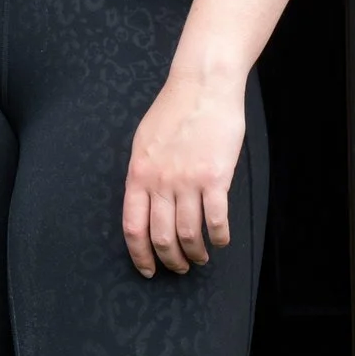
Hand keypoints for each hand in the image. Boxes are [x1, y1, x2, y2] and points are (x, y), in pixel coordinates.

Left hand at [121, 63, 247, 278]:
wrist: (202, 86)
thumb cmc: (174, 111)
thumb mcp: (144, 142)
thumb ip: (144, 174)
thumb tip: (144, 203)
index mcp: (138, 174)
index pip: (133, 227)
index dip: (140, 254)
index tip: (148, 269)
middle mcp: (160, 182)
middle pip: (161, 237)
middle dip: (170, 260)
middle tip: (179, 267)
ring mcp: (188, 181)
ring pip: (189, 234)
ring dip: (196, 253)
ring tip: (201, 256)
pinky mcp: (215, 177)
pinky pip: (216, 219)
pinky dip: (219, 237)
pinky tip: (221, 240)